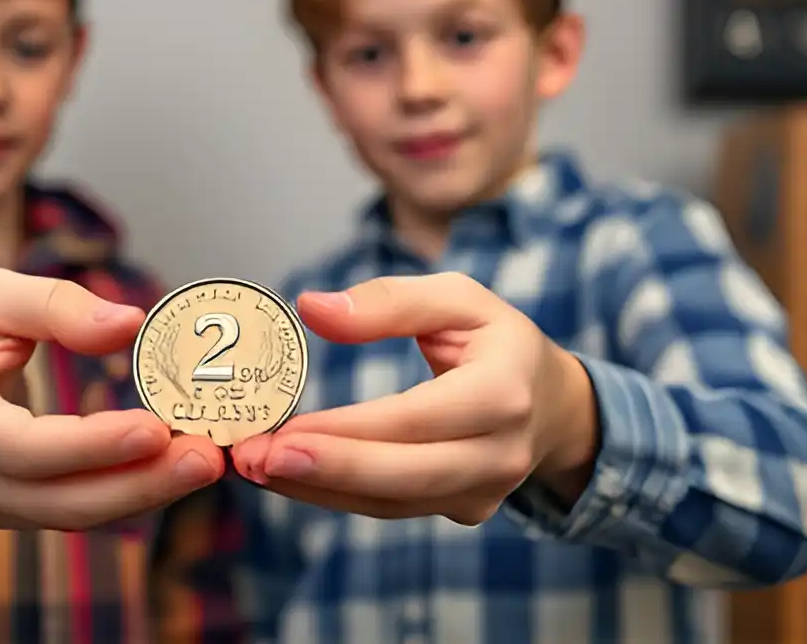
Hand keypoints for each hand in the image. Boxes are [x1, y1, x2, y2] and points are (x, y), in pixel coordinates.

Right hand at [0, 268, 223, 530]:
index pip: (25, 447)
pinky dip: (130, 492)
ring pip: (74, 514)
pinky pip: (79, 509)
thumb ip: (56, 304)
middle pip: (58, 499)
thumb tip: (129, 322)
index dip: (91, 446)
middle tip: (205, 458)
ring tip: (205, 462)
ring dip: (144, 493)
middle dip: (138, 484)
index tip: (155, 430)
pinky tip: (177, 468)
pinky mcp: (19, 507)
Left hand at [231, 272, 598, 523]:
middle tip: (256, 460)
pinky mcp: (464, 509)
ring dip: (318, 489)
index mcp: (505, 390)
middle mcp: (501, 451)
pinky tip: (287, 474)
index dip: (348, 429)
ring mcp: (486, 490)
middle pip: (405, 475)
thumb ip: (387, 300)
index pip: (416, 418)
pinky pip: (393, 508)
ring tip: (254, 467)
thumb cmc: (495, 340)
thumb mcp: (457, 297)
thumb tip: (312, 308)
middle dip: (325, 471)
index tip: (284, 429)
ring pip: (392, 502)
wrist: (551, 402)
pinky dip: (335, 494)